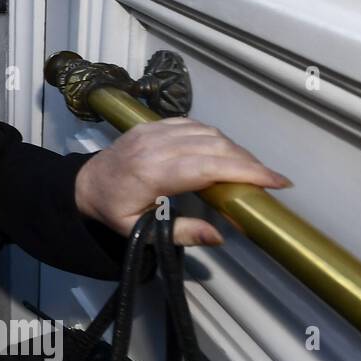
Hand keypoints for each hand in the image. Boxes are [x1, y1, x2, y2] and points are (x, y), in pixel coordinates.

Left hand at [73, 117, 292, 245]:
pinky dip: (215, 137)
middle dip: (248, 162)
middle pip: (214, 146)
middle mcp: (155, 146)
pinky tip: (226, 152)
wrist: (84, 184)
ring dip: (234, 149)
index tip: (276, 181)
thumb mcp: (138, 232)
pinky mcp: (152, 124)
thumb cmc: (112, 210)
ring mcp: (153, 131)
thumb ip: (180, 233)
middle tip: (271, 180)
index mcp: (151, 173)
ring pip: (207, 132)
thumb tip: (219, 237)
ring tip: (251, 170)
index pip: (208, 167)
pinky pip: (193, 124)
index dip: (245, 172)